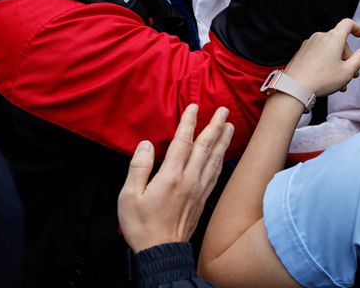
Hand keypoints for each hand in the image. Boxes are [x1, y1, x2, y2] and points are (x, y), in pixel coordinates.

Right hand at [118, 105, 233, 252]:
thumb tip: (146, 145)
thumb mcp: (129, 196)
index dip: (189, 122)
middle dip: (215, 126)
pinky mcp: (203, 199)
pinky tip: (223, 155)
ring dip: (222, 141)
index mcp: (171, 176)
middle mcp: (189, 180)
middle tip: (223, 110)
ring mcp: (198, 190)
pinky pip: (215, 174)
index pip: (182, 142)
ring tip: (230, 126)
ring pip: (214, 159)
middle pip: (205, 147)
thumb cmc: (142, 227)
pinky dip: (221, 160)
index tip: (194, 106)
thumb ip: (138, 167)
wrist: (161, 253)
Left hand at [284, 18, 359, 96]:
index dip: (356, 28)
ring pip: (329, 50)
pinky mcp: (302, 52)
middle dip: (348, 57)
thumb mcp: (347, 72)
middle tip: (352, 74)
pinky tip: (327, 79)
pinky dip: (325, 63)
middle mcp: (320, 37)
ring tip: (340, 82)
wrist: (295, 87)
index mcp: (333, 38)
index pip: (347, 24)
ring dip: (337, 63)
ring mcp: (309, 44)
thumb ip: (359, 59)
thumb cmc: (322, 79)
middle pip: (339, 42)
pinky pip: (318, 54)